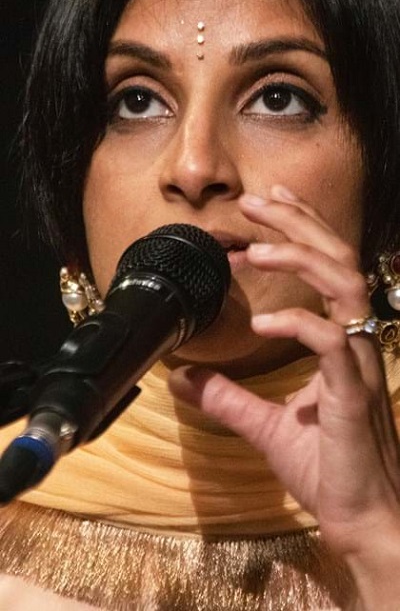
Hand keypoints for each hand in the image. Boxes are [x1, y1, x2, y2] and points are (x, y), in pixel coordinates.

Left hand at [169, 185, 399, 607]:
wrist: (359, 517)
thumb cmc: (325, 469)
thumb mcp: (263, 424)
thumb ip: (226, 397)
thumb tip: (182, 379)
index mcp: (339, 343)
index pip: (328, 268)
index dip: (302, 230)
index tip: (268, 205)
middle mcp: (354, 343)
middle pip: (338, 259)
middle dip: (298, 223)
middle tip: (256, 201)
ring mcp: (356, 363)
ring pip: (345, 285)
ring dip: (300, 258)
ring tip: (254, 248)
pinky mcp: (352, 392)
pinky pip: (332, 340)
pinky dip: (298, 322)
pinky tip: (261, 321)